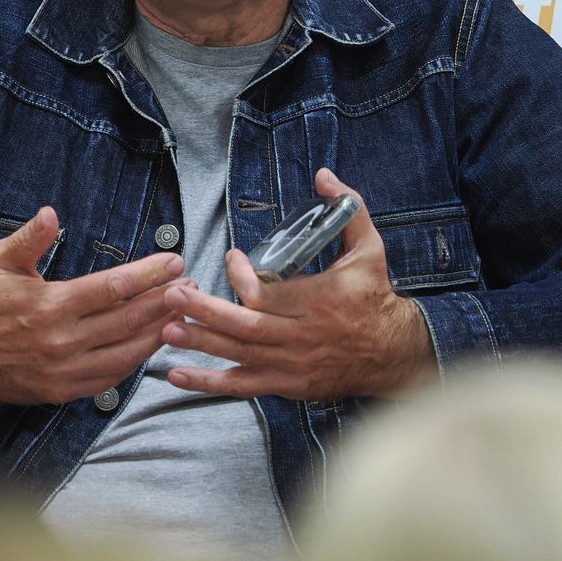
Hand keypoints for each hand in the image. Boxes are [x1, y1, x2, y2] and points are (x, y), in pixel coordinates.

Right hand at [0, 207, 188, 403]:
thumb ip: (29, 239)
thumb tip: (50, 214)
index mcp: (50, 305)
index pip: (113, 288)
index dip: (148, 274)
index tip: (174, 262)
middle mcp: (60, 341)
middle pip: (128, 321)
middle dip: (164, 302)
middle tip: (190, 286)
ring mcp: (62, 371)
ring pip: (125, 353)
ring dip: (157, 333)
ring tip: (181, 315)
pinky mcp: (60, 391)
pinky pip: (109, 378)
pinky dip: (134, 362)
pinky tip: (149, 345)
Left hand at [162, 168, 433, 399]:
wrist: (395, 353)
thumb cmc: (376, 297)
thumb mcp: (370, 248)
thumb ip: (349, 208)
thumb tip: (324, 175)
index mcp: (318, 301)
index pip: (268, 292)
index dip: (241, 276)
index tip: (230, 257)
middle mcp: (302, 335)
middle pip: (246, 326)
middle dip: (206, 312)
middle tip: (173, 298)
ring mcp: (293, 364)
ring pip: (240, 355)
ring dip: (202, 343)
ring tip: (166, 330)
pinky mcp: (288, 385)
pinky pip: (244, 385)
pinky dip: (210, 382)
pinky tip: (178, 374)